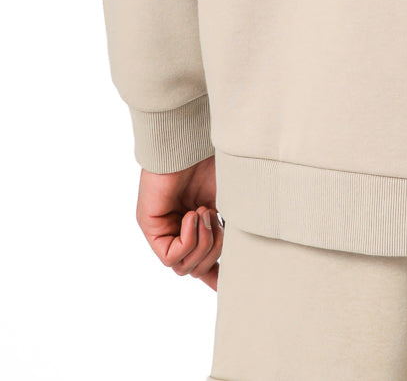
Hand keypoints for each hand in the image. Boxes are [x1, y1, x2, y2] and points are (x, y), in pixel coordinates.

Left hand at [136, 155, 223, 289]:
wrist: (194, 144)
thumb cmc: (212, 166)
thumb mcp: (227, 205)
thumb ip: (228, 233)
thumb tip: (234, 261)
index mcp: (197, 226)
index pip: (200, 263)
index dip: (213, 276)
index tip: (224, 283)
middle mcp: (178, 231)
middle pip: (195, 269)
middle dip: (213, 252)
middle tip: (216, 221)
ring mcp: (163, 230)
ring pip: (183, 267)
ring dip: (202, 243)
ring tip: (204, 213)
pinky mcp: (151, 228)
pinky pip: (171, 257)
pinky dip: (188, 240)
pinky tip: (193, 215)